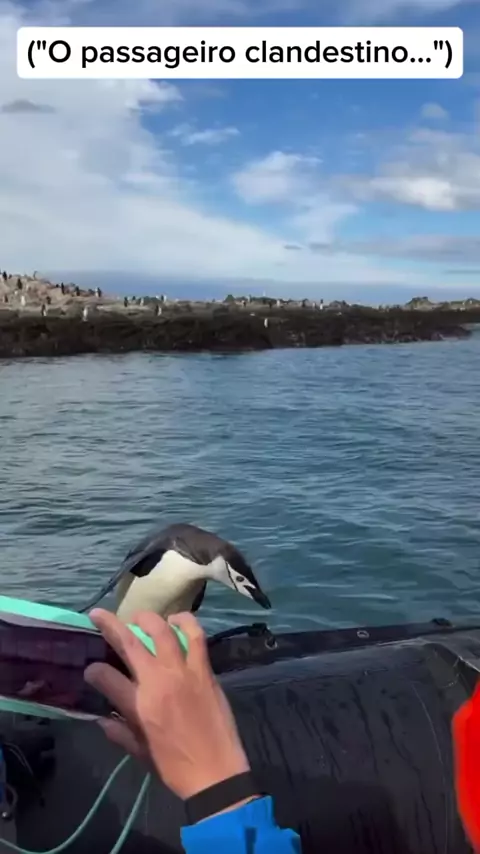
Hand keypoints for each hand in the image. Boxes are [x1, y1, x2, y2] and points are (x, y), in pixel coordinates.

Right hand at [84, 609, 250, 800]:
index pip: (106, 677)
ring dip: (148, 618)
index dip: (94, 670)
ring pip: (163, 630)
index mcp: (139, 706)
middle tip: (101, 616)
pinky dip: (186, 623)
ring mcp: (184, 672)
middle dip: (110, 624)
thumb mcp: (140, 752)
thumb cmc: (175, 767)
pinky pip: (196, 637)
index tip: (90, 668)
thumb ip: (119, 731)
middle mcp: (159, 681)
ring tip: (139, 618)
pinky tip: (177, 620)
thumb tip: (101, 717)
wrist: (217, 772)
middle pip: (131, 643)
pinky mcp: (205, 670)